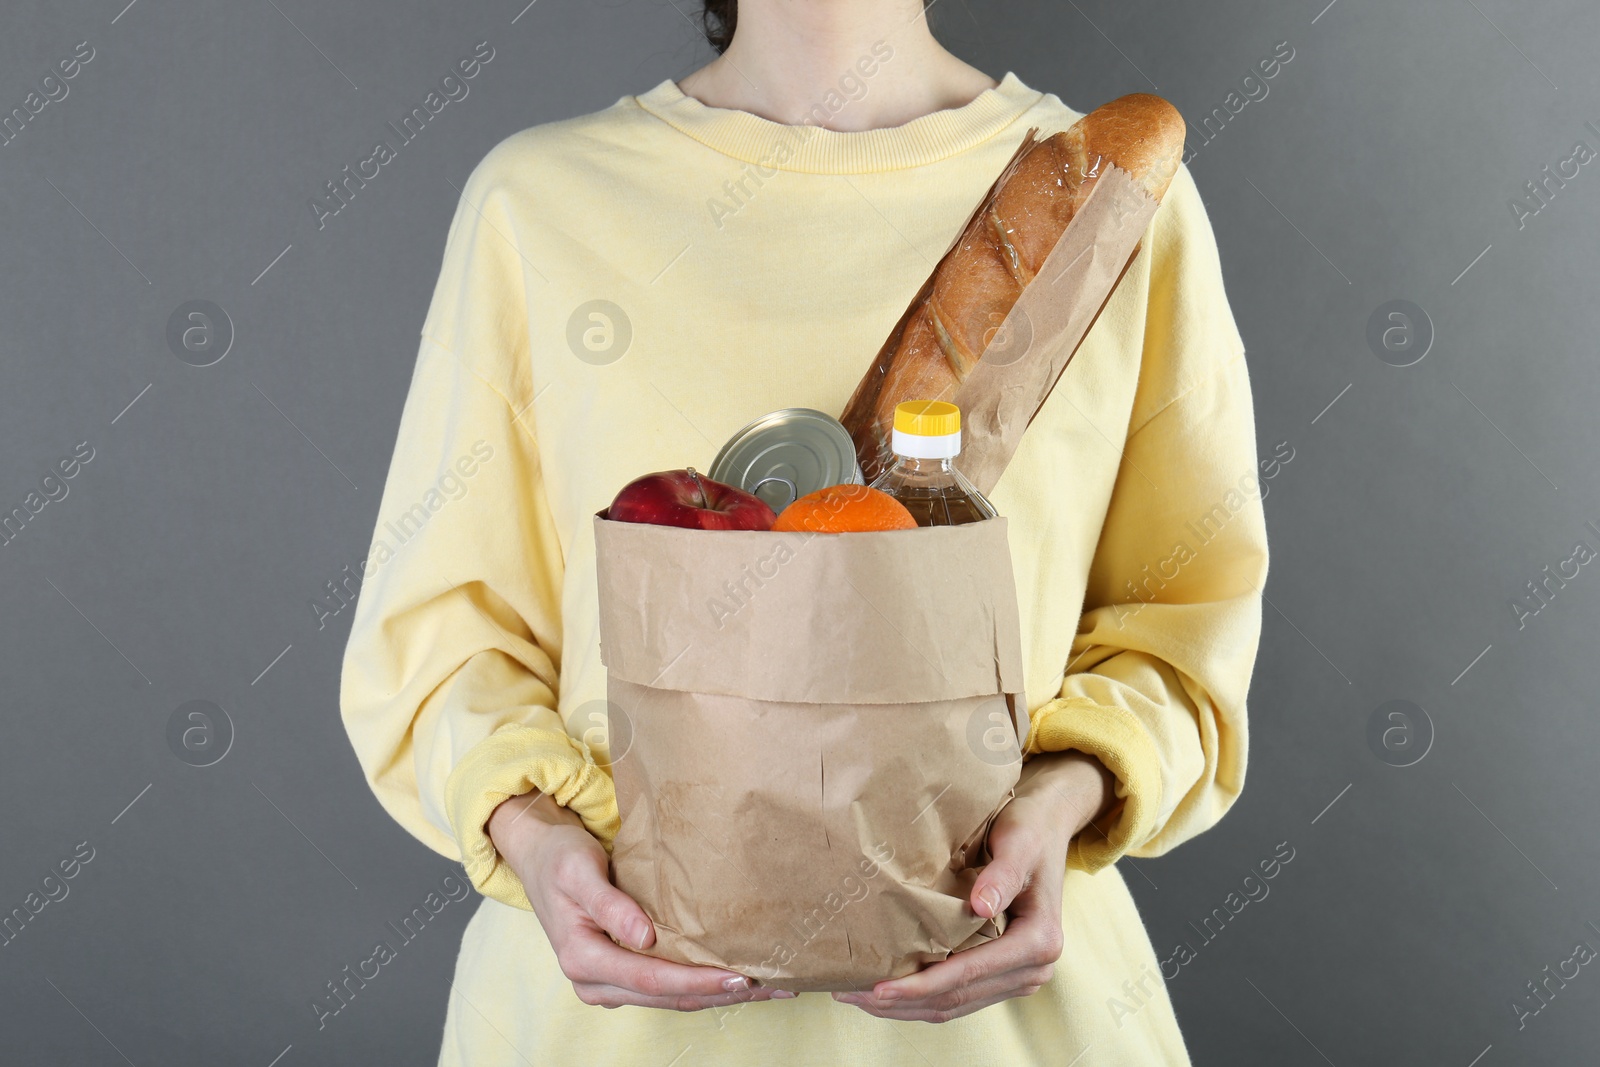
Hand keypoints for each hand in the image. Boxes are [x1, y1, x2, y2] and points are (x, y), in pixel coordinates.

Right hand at [488, 790, 792, 1009]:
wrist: (540, 857)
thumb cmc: (559, 859)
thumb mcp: (578, 872)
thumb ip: (609, 905)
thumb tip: (643, 936)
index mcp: (583, 960)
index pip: (651, 979)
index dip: (697, 981)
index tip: (740, 977)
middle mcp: (596, 982)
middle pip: (669, 997)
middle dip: (721, 994)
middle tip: (773, 988)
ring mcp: (610, 982)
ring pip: (673, 998)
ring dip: (719, 994)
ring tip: (767, 988)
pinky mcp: (623, 973)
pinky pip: (668, 986)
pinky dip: (703, 985)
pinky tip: (736, 978)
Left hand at [832, 751, 1113, 1022]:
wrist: (1044, 828)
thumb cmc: (1029, 830)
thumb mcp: (1019, 843)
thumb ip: (1003, 874)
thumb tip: (981, 907)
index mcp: (1039, 942)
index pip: (969, 973)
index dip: (922, 985)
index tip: (880, 987)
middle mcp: (1033, 968)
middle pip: (957, 999)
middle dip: (903, 1002)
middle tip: (851, 994)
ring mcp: (1018, 976)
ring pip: (954, 1006)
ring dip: (906, 1006)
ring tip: (858, 996)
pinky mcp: (1002, 973)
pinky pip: (958, 996)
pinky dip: (921, 997)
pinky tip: (887, 990)